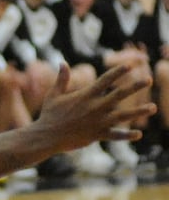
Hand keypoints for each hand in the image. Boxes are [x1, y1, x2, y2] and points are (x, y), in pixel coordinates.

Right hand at [34, 64, 154, 151]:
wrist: (46, 137)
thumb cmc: (49, 115)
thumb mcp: (53, 95)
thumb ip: (61, 79)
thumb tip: (62, 63)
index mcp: (85, 96)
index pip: (105, 80)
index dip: (118, 72)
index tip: (130, 65)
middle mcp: (95, 107)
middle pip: (119, 95)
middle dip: (134, 87)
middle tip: (148, 79)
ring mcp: (98, 122)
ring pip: (123, 116)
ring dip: (138, 111)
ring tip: (153, 107)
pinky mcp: (97, 135)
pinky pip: (115, 135)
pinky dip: (127, 135)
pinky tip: (139, 134)